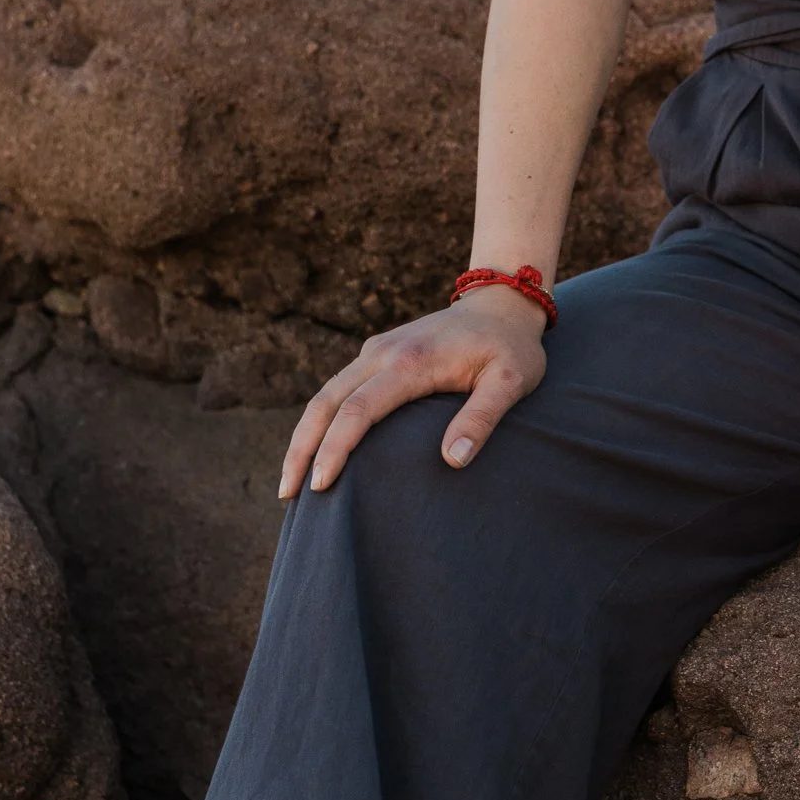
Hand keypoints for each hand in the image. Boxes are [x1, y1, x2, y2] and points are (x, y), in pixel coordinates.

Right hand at [277, 287, 548, 497]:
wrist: (501, 303)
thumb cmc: (510, 347)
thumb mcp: (512, 381)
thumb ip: (483, 417)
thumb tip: (453, 461)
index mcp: (411, 362)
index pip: (358, 410)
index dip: (334, 449)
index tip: (319, 486)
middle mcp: (383, 353)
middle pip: (325, 402)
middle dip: (302, 448)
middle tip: (288, 496)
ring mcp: (376, 351)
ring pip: (324, 394)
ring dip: (303, 436)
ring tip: (290, 483)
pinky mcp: (377, 355)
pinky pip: (337, 389)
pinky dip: (319, 420)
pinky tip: (315, 449)